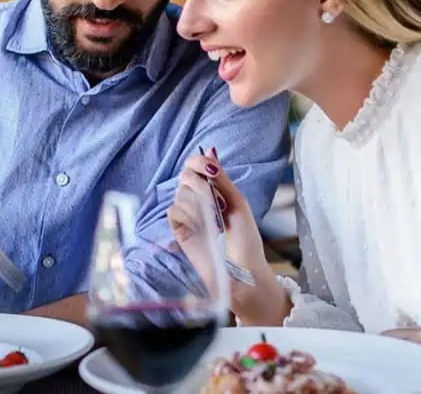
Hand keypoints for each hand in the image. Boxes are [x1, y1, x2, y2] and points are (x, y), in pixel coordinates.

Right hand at [168, 148, 267, 275]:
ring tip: (215, 220)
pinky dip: (188, 214)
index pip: (197, 165)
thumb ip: (222, 178)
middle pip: (185, 174)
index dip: (200, 162)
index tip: (211, 169)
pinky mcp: (179, 229)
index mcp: (214, 190)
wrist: (242, 269)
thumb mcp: (238, 202)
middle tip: (215, 199)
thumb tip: (211, 150)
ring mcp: (188, 214)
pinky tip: (202, 226)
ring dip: (198, 202)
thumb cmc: (245, 238)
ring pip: (180, 192)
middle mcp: (198, 199)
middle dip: (199, 182)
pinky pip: (174, 210)